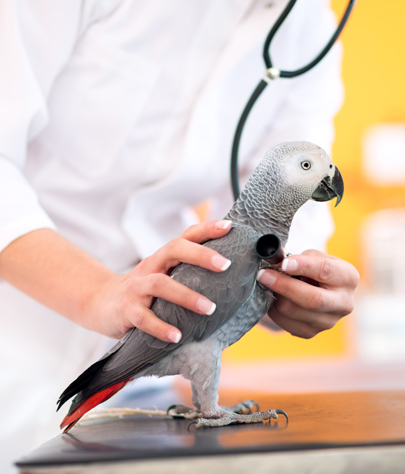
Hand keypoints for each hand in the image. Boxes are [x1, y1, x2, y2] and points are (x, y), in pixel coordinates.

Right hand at [92, 220, 231, 340]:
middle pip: (174, 250)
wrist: (102, 302)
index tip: (230, 227)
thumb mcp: (164, 274)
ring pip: (161, 284)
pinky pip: (144, 318)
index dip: (207, 229)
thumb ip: (189, 272)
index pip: (186, 236)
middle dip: (201, 255)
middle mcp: (151, 266)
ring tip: (209, 309)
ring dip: (186, 296)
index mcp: (163, 257)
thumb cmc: (144, 289)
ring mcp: (137, 288)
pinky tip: (177, 336)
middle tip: (225, 266)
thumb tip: (230, 276)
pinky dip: (161, 327)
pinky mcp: (127, 310)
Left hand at [257, 250, 358, 338]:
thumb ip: (295, 258)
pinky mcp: (311, 333)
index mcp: (348, 277)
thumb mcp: (310, 256)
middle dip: (284, 285)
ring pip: (293, 311)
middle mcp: (343, 303)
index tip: (284, 263)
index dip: (303, 266)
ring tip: (268, 283)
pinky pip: (284, 322)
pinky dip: (273, 308)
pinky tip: (274, 297)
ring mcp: (328, 322)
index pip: (325, 271)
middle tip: (263, 275)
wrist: (316, 289)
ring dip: (275, 295)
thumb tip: (273, 261)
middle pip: (312, 300)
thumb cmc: (313, 268)